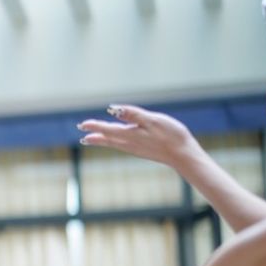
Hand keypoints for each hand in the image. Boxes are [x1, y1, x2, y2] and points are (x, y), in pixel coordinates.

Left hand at [78, 104, 200, 168]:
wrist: (184, 156)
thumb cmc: (171, 135)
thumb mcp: (152, 120)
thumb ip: (132, 114)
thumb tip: (113, 109)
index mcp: (130, 134)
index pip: (108, 129)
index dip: (95, 126)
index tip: (83, 125)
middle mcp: (129, 143)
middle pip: (107, 138)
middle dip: (94, 134)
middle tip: (82, 131)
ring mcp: (136, 149)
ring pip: (113, 143)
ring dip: (101, 140)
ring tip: (89, 139)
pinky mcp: (142, 151)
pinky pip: (122, 146)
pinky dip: (112, 143)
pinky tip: (114, 142)